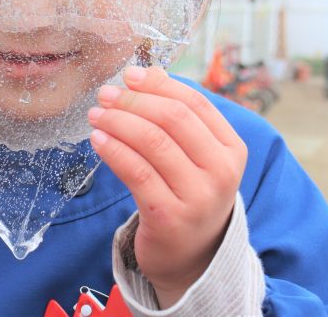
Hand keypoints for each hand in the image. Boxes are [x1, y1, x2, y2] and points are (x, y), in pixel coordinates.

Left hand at [88, 66, 246, 306]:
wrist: (192, 257)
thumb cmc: (188, 194)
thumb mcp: (195, 157)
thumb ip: (178, 117)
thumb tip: (149, 71)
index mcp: (231, 149)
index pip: (195, 103)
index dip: (159, 84)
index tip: (129, 75)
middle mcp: (221, 172)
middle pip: (173, 119)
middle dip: (134, 100)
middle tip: (106, 93)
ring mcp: (198, 197)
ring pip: (152, 142)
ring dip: (118, 121)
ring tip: (96, 114)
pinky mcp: (169, 217)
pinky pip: (136, 172)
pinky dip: (113, 150)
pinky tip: (97, 140)